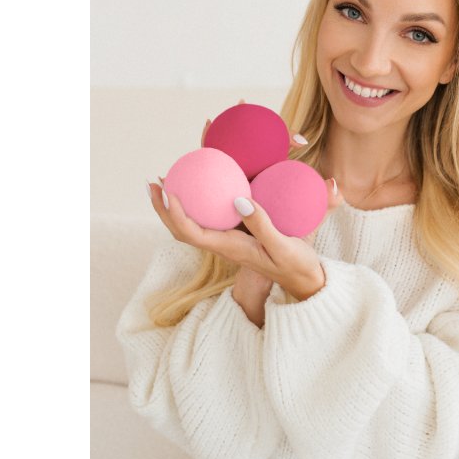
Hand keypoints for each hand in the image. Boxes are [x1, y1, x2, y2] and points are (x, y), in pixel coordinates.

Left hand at [148, 185, 328, 300]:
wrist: (305, 279)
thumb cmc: (296, 265)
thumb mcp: (284, 247)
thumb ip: (262, 226)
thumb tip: (238, 200)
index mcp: (229, 248)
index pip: (191, 233)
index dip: (175, 213)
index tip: (168, 192)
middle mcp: (223, 244)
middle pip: (182, 229)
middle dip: (163, 207)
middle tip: (153, 182)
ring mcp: (228, 239)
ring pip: (192, 223)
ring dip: (174, 204)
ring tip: (166, 178)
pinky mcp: (237, 233)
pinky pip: (210, 216)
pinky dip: (198, 200)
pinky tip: (203, 181)